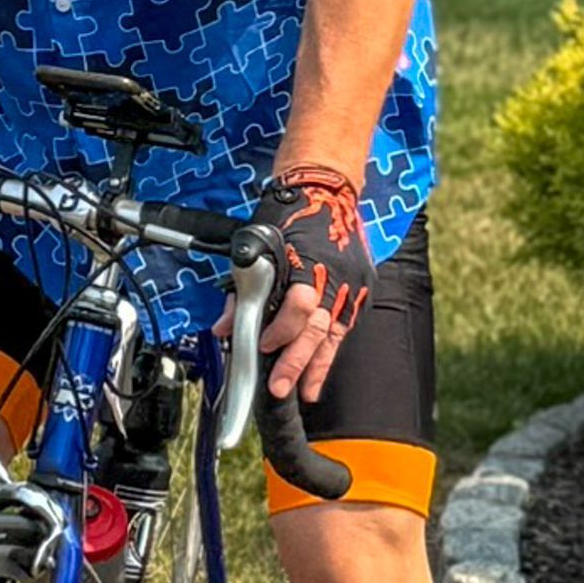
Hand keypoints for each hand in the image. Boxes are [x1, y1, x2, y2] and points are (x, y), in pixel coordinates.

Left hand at [250, 165, 375, 406]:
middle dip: (298, 362)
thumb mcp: (256, 244)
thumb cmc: (289, 215)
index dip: (282, 329)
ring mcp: (351, 284)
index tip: (264, 346)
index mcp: (309, 262)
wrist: (326, 189)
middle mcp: (335, 276)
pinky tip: (320, 370)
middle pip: (318, 328)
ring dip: (318, 366)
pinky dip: (331, 350)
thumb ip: (240, 289)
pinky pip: (345, 327)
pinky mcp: (360, 288)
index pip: (300, 305)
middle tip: (281, 388)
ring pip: (335, 334)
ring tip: (306, 393)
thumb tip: (224, 327)